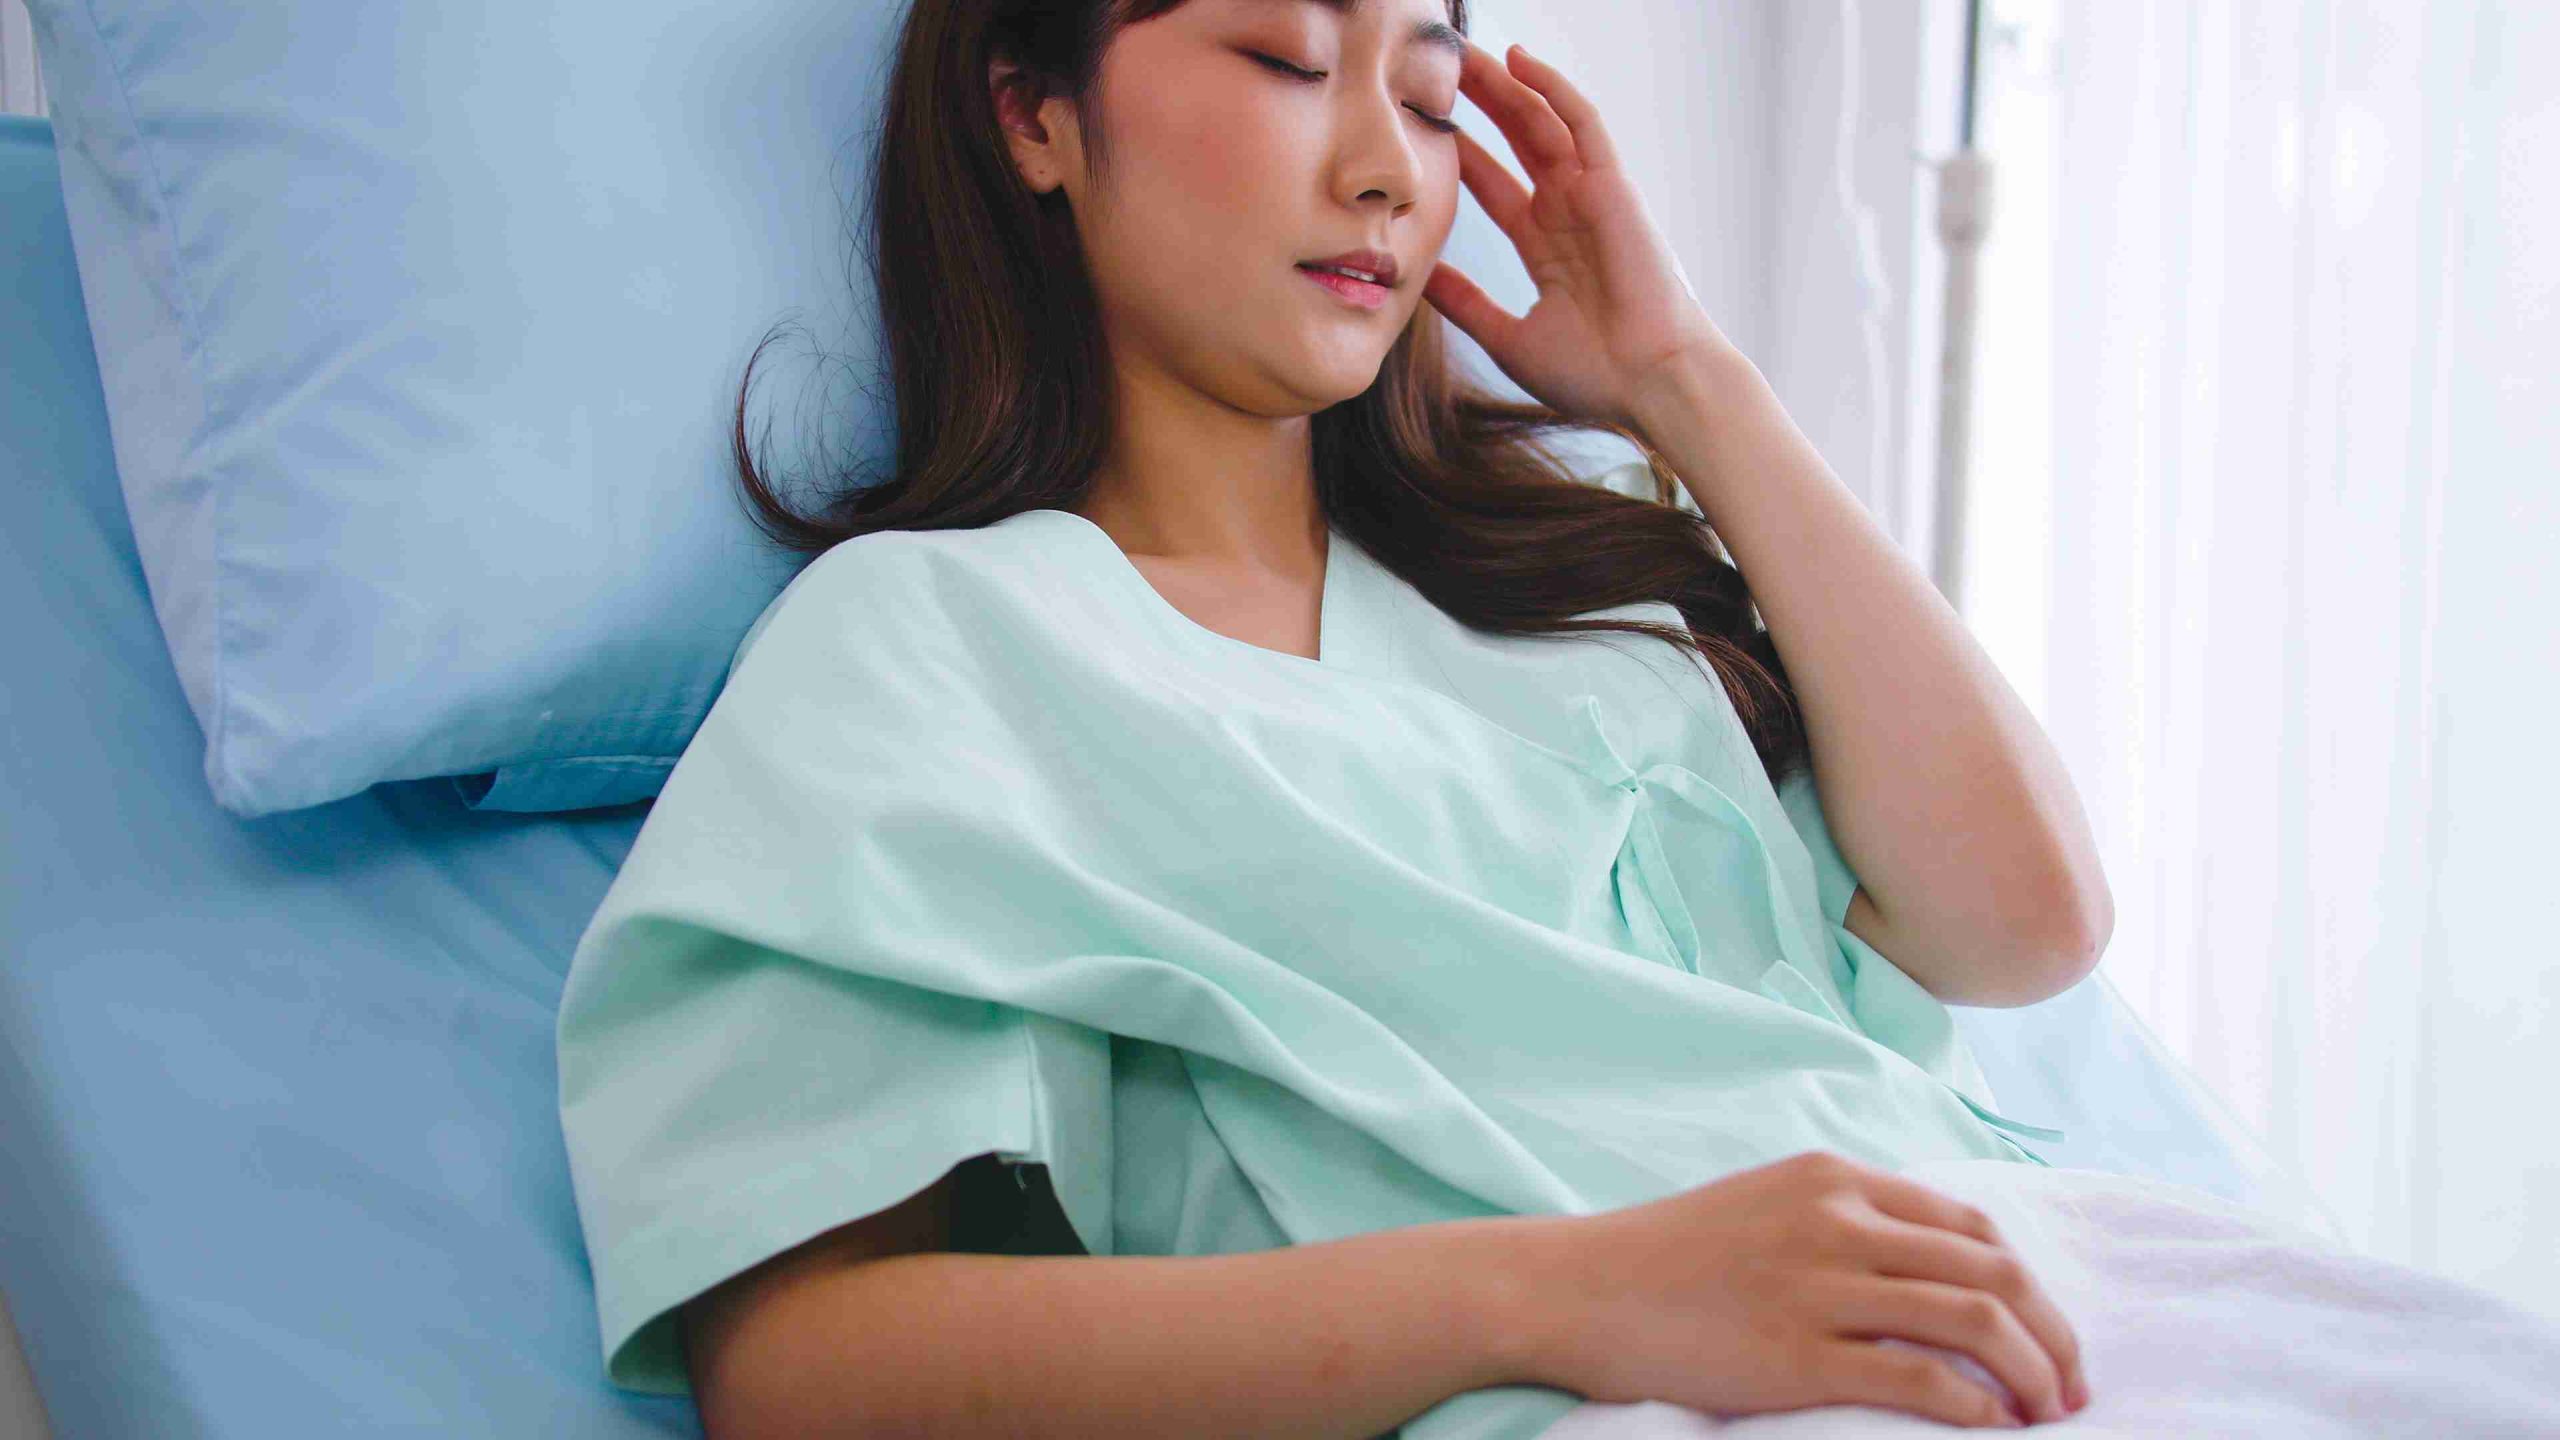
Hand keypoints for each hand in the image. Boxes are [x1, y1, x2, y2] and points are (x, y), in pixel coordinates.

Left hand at [1425, 42, 1736, 433]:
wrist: (1650, 387)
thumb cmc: (1593, 375)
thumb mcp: (1508, 336)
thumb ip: (1465, 303)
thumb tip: (1419, 276)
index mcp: (1546, 247)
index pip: (1493, 185)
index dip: (1460, 154)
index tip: (1420, 129)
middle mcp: (1568, 213)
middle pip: (1514, 142)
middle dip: (1477, 104)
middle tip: (1434, 70)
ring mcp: (1591, 196)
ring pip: (1542, 122)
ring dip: (1504, 86)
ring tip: (1463, 53)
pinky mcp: (1613, 186)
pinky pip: (1581, 123)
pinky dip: (1552, 89)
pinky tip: (1517, 60)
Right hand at [1511, 1150, 2091, 1428]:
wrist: (1573, 1288)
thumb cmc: (1663, 1259)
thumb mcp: (1764, 1206)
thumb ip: (1841, 1222)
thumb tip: (1928, 1273)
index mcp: (1834, 1180)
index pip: (1972, 1227)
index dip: (2030, 1288)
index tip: (2049, 1337)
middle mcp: (1838, 1220)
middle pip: (1994, 1271)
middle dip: (2054, 1335)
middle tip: (2073, 1389)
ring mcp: (1819, 1284)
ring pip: (1976, 1320)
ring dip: (2032, 1375)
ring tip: (2047, 1415)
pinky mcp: (1798, 1353)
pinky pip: (1923, 1379)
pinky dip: (1976, 1409)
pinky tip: (1991, 1431)